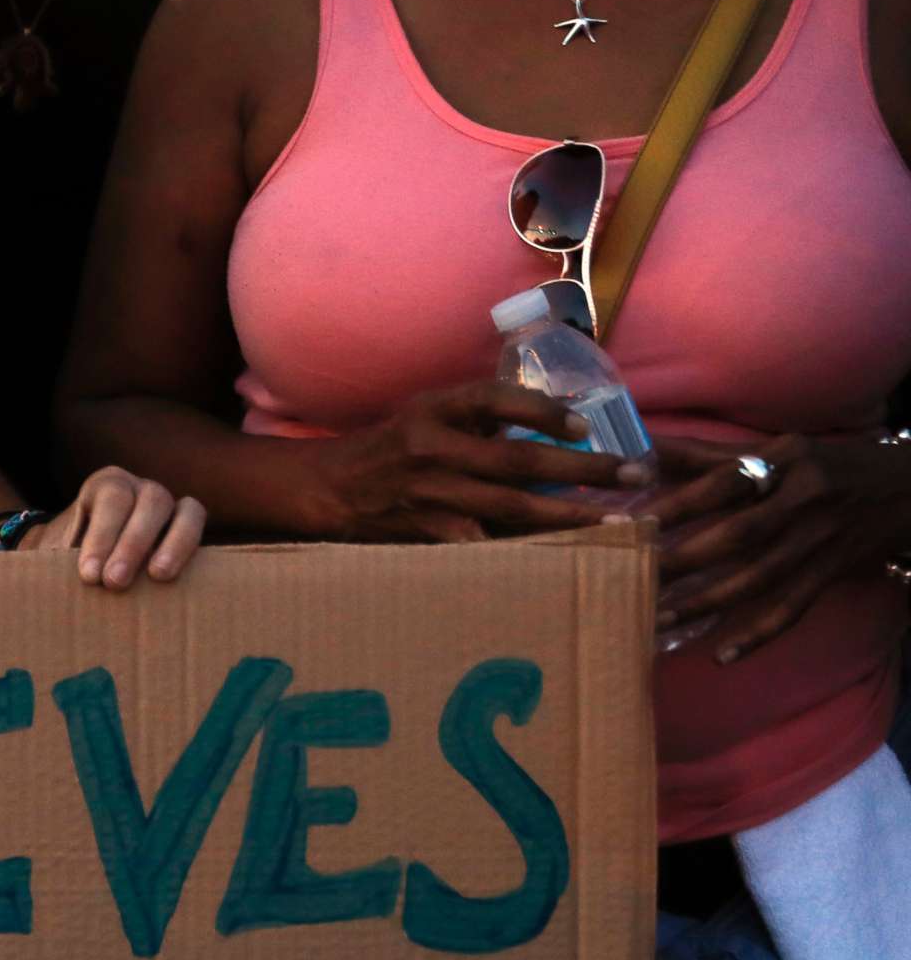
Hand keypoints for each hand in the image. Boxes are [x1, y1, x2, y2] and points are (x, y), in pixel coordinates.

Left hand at [67, 466, 206, 588]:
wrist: (85, 559)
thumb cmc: (68, 555)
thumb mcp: (56, 552)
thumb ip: (58, 560)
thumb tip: (60, 580)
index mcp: (106, 485)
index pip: (111, 499)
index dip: (102, 536)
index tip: (89, 575)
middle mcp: (141, 488)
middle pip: (151, 501)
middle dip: (133, 543)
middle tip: (114, 582)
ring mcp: (169, 505)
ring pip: (185, 510)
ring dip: (174, 545)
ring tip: (158, 577)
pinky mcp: (185, 526)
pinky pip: (196, 527)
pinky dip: (189, 548)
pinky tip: (175, 577)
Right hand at [303, 381, 649, 541]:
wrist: (323, 488)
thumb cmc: (386, 448)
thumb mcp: (426, 414)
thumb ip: (480, 418)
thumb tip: (552, 425)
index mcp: (436, 410)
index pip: (496, 399)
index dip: (543, 410)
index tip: (585, 426)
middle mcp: (433, 447)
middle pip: (519, 459)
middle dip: (583, 469)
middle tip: (635, 472)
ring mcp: (428, 493)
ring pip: (510, 506)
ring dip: (568, 515)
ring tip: (616, 522)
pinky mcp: (422, 532)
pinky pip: (480, 544)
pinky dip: (519, 553)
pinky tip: (559, 559)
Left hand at [636, 434, 910, 661]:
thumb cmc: (828, 465)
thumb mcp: (780, 449)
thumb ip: (710, 454)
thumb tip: (642, 452)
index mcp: (787, 459)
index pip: (724, 481)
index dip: (677, 503)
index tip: (628, 523)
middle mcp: (806, 497)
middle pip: (737, 535)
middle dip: (681, 560)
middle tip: (627, 578)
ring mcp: (821, 539)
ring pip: (757, 579)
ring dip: (705, 604)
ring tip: (656, 620)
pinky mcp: (832, 571)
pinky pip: (792, 608)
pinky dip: (757, 634)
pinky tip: (721, 656)